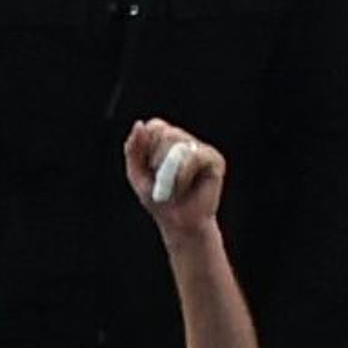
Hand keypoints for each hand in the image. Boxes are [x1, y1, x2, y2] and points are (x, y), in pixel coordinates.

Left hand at [124, 118, 225, 232]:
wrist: (178, 223)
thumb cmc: (159, 200)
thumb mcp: (137, 175)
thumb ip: (133, 149)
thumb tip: (139, 124)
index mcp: (167, 142)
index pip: (155, 126)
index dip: (147, 145)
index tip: (148, 167)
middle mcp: (186, 141)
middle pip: (166, 133)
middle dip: (157, 161)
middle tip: (162, 181)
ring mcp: (201, 149)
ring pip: (179, 145)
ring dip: (168, 172)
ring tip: (173, 186)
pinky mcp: (214, 160)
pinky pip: (194, 157)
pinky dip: (182, 176)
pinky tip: (184, 188)